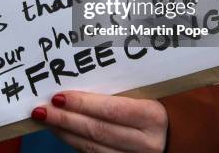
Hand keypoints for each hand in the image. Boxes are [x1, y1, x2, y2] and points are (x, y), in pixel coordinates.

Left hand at [31, 91, 167, 152]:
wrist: (177, 135)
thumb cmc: (155, 104)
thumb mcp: (146, 93)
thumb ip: (119, 88)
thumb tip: (77, 73)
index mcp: (152, 116)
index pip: (110, 110)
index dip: (81, 104)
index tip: (57, 96)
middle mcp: (146, 142)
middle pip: (97, 130)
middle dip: (65, 119)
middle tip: (41, 109)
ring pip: (91, 147)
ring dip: (64, 132)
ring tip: (45, 118)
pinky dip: (73, 142)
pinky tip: (60, 130)